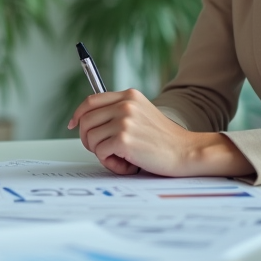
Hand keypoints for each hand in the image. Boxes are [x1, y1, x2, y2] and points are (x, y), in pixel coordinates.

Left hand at [68, 89, 252, 177]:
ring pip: (90, 138)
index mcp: (129, 96)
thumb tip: (88, 121)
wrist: (185, 152)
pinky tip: (128, 164)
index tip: (74, 125)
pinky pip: (100, 152)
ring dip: (102, 154)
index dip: (78, 114)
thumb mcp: (142, 115)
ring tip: (122, 158)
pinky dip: (111, 163)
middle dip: (88, 140)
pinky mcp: (124, 139)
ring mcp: (124, 121)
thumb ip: (119, 112)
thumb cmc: (164, 140)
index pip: (91, 100)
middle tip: (103, 151)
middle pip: (85, 120)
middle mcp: (125, 104)